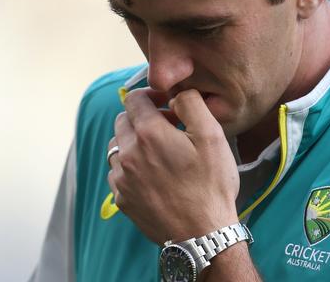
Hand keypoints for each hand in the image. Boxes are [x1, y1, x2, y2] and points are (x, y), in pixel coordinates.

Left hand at [107, 88, 239, 243]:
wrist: (203, 235)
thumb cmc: (211, 185)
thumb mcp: (212, 136)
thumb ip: (191, 104)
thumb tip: (175, 95)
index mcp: (149, 133)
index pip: (134, 99)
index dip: (151, 96)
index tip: (166, 106)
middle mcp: (128, 153)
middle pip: (122, 121)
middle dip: (142, 119)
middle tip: (168, 130)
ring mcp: (122, 178)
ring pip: (117, 146)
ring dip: (133, 143)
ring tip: (159, 154)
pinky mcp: (122, 199)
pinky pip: (118, 172)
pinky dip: (130, 167)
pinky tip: (153, 175)